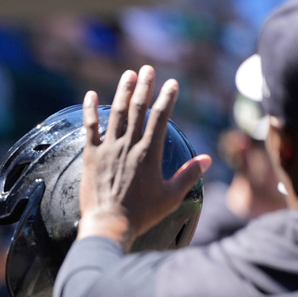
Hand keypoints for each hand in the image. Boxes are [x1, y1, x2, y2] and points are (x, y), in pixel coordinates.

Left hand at [79, 65, 210, 248]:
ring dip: (122, 92)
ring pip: (116, 114)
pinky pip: (90, 128)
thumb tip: (207, 159)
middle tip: (148, 69)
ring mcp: (108, 149)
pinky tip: (91, 95)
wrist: (108, 225)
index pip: (160, 117)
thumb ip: (188, 175)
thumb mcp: (171, 197)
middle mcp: (128, 146)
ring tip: (128, 75)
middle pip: (138, 109)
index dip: (167, 98)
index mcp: (149, 153)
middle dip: (144, 86)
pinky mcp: (91, 156)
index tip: (172, 83)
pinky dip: (90, 110)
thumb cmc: (141, 214)